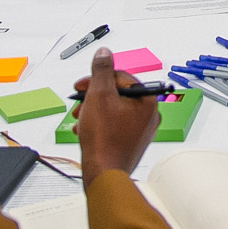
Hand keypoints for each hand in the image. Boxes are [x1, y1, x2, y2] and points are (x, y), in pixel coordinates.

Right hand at [71, 44, 159, 187]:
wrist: (103, 174)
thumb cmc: (104, 139)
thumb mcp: (99, 95)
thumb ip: (102, 71)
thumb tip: (105, 53)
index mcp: (147, 101)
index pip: (122, 78)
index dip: (99, 79)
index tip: (83, 85)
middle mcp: (148, 116)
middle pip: (117, 95)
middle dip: (94, 97)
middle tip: (79, 101)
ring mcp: (140, 131)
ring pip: (113, 111)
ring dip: (92, 111)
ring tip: (79, 118)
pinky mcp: (130, 143)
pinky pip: (112, 126)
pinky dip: (97, 125)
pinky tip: (82, 130)